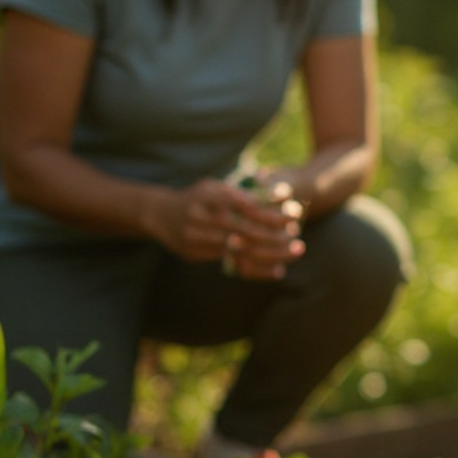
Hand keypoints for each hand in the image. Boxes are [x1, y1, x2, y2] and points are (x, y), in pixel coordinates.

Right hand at [154, 177, 304, 279]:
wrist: (159, 214)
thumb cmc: (199, 198)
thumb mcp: (219, 187)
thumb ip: (247, 192)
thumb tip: (284, 195)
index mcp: (208, 195)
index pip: (245, 206)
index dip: (271, 214)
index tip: (294, 218)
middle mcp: (199, 216)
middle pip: (244, 229)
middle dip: (274, 237)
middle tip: (299, 242)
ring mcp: (194, 236)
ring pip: (238, 248)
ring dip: (269, 253)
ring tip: (293, 254)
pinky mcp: (192, 253)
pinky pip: (227, 262)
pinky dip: (255, 267)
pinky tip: (277, 270)